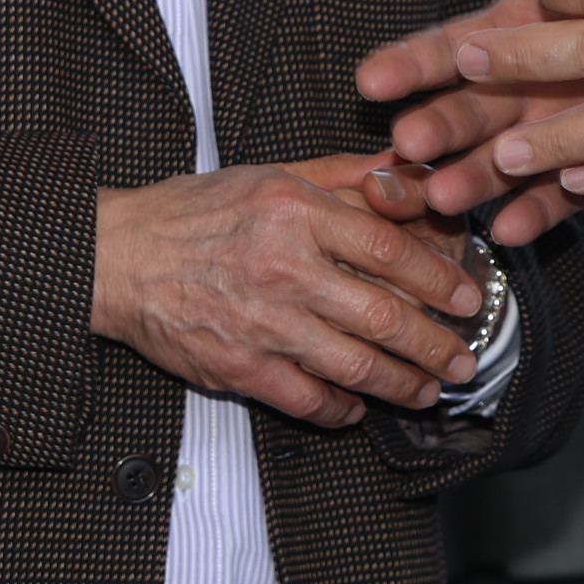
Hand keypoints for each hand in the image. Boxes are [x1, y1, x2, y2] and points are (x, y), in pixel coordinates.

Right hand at [92, 158, 488, 426]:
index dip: (438, 276)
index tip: (466, 295)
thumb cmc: (194, 213)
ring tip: (429, 389)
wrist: (117, 257)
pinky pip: (308, 400)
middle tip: (463, 357)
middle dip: (435, 344)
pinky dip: (342, 410)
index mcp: (295, 211)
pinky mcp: (238, 367)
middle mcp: (284, 268)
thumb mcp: (272, 173)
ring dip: (403, 385)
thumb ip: (342, 175)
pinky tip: (359, 409)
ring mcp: (262, 323)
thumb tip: (405, 173)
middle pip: (383, 315)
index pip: (388, 247)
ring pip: (355, 366)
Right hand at [358, 0, 583, 238]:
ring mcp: (550, 125)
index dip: (411, 61)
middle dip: (436, 126)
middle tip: (409, 145)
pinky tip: (512, 231)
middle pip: (468, 107)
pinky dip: (539, 211)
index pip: (451, 45)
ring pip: (502, 157)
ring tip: (442, 200)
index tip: (372, 78)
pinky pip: (564, 192)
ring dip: (473, 178)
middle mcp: (521, 82)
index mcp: (511, 28)